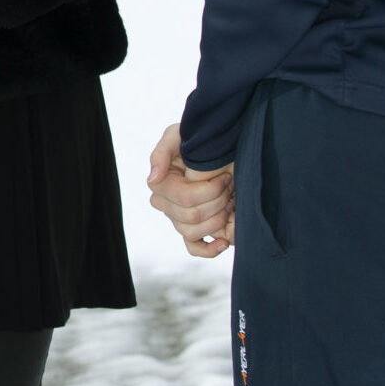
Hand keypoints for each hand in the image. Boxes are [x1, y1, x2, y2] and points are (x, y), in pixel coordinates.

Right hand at [147, 122, 234, 258]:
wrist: (215, 148)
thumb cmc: (195, 139)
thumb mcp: (177, 135)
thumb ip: (161, 153)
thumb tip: (153, 179)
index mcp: (160, 183)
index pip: (185, 198)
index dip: (210, 190)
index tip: (226, 176)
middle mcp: (165, 204)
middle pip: (193, 216)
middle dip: (219, 201)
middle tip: (231, 185)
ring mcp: (177, 219)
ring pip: (194, 232)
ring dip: (219, 218)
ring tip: (231, 201)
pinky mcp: (191, 230)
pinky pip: (194, 247)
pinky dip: (209, 249)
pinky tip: (223, 241)